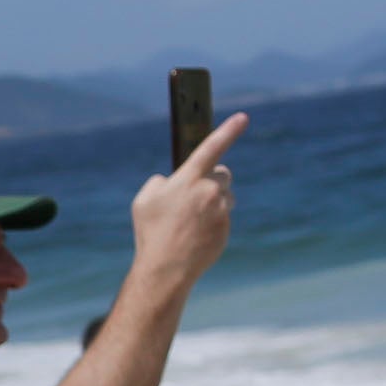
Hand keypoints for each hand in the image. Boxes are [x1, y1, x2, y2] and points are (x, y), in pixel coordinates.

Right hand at [129, 111, 245, 287]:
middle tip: (194, 197)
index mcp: (187, 180)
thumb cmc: (151, 233)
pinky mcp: (227, 226)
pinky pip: (224, 215)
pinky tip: (195, 235)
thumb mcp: (142, 201)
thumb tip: (171, 179)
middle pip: (222, 173)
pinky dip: (212, 221)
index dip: (228, 131)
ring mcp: (220, 209)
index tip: (243, 117)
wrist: (166, 268)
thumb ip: (158, 182)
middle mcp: (208, 191)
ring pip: (225, 195)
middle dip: (212, 180)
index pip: (211, 148)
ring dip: (213, 201)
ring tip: (190, 222)